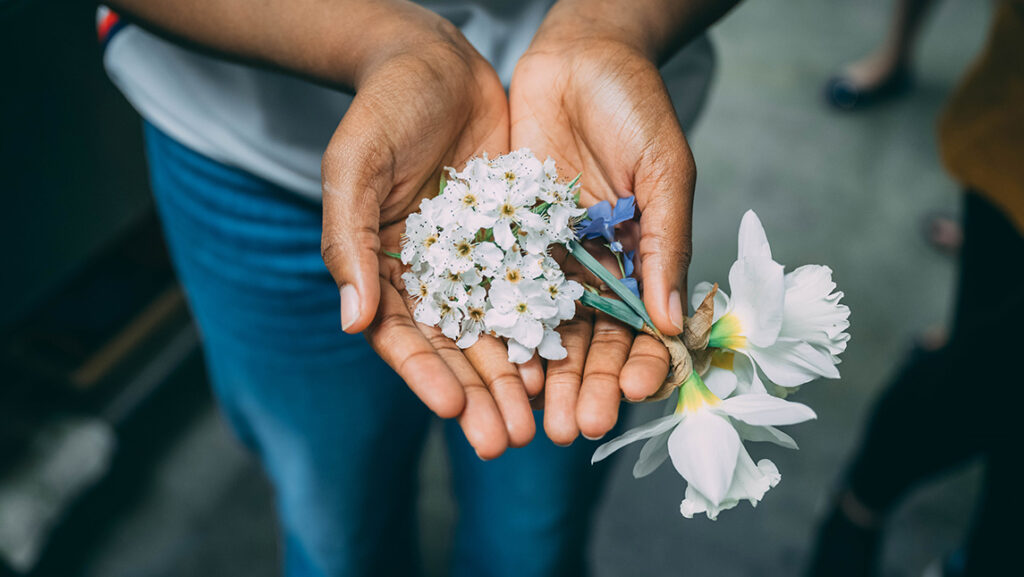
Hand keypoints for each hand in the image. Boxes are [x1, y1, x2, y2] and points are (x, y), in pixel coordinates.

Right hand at [320, 12, 539, 458]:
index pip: (401, 336)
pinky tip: (567, 363)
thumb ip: (350, 242)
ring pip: (499, 332)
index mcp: (383, 271)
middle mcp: (433, 278)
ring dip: (516, 380)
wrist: (436, 64)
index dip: (424, 374)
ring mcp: (478, 263)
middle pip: (455, 349)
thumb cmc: (382, 111)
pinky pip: (536, 291)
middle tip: (501, 441)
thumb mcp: (354, 168)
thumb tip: (353, 321)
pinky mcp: (519, 242)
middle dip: (478, 396)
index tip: (450, 408)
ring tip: (536, 423)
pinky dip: (549, 329)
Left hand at [510, 24, 695, 442]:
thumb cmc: (635, 106)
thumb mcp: (663, 170)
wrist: (578, 57)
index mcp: (642, 258)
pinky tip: (494, 367)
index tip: (631, 391)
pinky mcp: (509, 237)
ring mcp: (551, 256)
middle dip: (585, 387)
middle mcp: (595, 267)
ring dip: (543, 377)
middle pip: (591, 342)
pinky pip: (502, 290)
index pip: (643, 326)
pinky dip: (500, 330)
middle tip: (572, 429)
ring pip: (546, 329)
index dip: (640, 362)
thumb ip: (664, 242)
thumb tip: (671, 322)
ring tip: (533, 419)